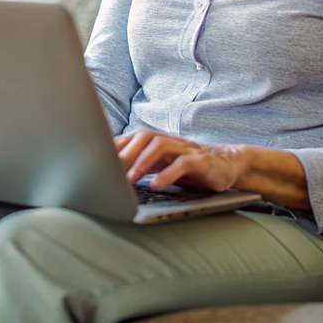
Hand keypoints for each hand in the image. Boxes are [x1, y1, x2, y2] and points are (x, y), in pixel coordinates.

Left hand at [115, 129, 244, 192]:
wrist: (226, 164)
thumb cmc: (187, 167)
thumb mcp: (161, 165)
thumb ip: (140, 165)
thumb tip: (111, 175)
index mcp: (157, 142)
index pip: (131, 138)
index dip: (114, 147)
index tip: (97, 160)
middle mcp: (169, 141)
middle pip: (143, 137)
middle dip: (125, 153)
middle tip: (109, 171)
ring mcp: (184, 149)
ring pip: (160, 145)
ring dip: (143, 161)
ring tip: (130, 178)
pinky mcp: (200, 162)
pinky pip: (182, 164)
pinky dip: (168, 174)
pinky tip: (157, 185)